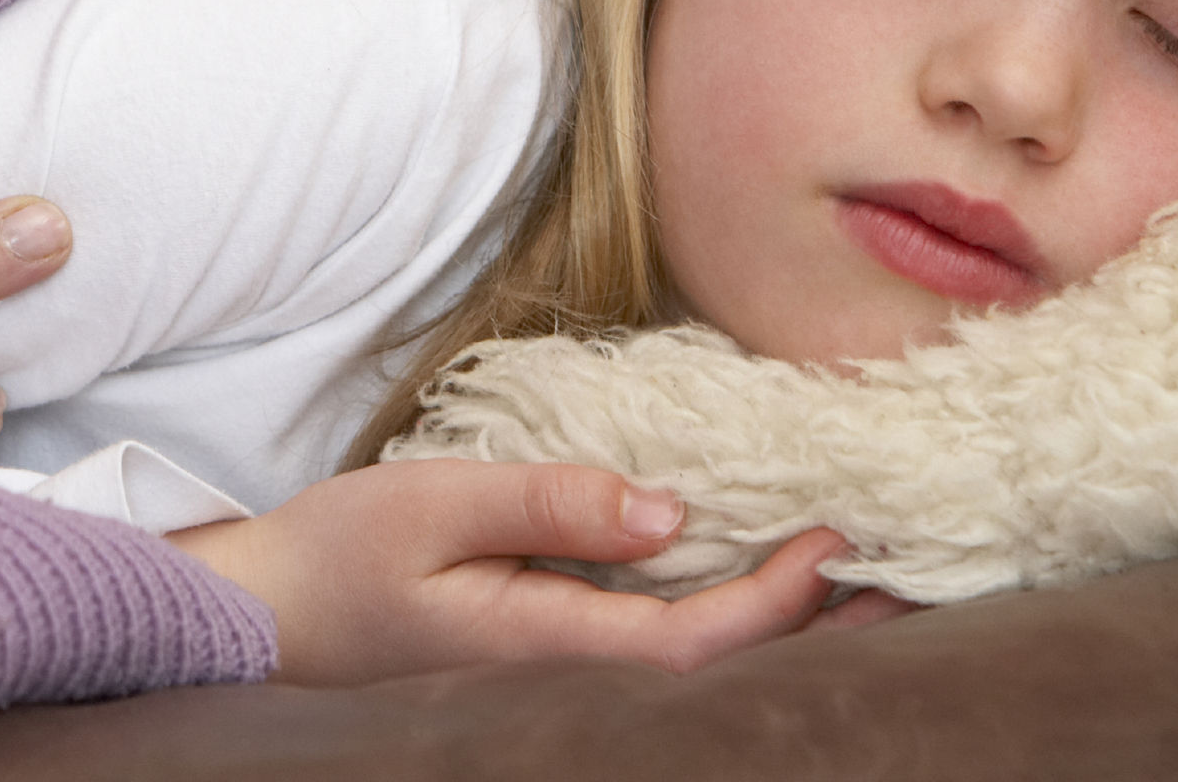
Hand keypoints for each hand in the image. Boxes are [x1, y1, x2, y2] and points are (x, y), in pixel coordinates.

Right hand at [167, 460, 913, 685]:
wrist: (264, 617)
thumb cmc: (339, 558)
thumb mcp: (431, 505)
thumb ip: (547, 503)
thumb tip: (667, 510)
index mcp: (545, 645)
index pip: (695, 642)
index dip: (780, 603)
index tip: (842, 541)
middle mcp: (564, 674)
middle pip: (719, 668)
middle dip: (816, 627)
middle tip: (913, 573)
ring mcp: (556, 671)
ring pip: (696, 659)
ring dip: (781, 622)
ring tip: (866, 581)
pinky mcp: (544, 652)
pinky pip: (656, 638)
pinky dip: (723, 610)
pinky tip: (755, 580)